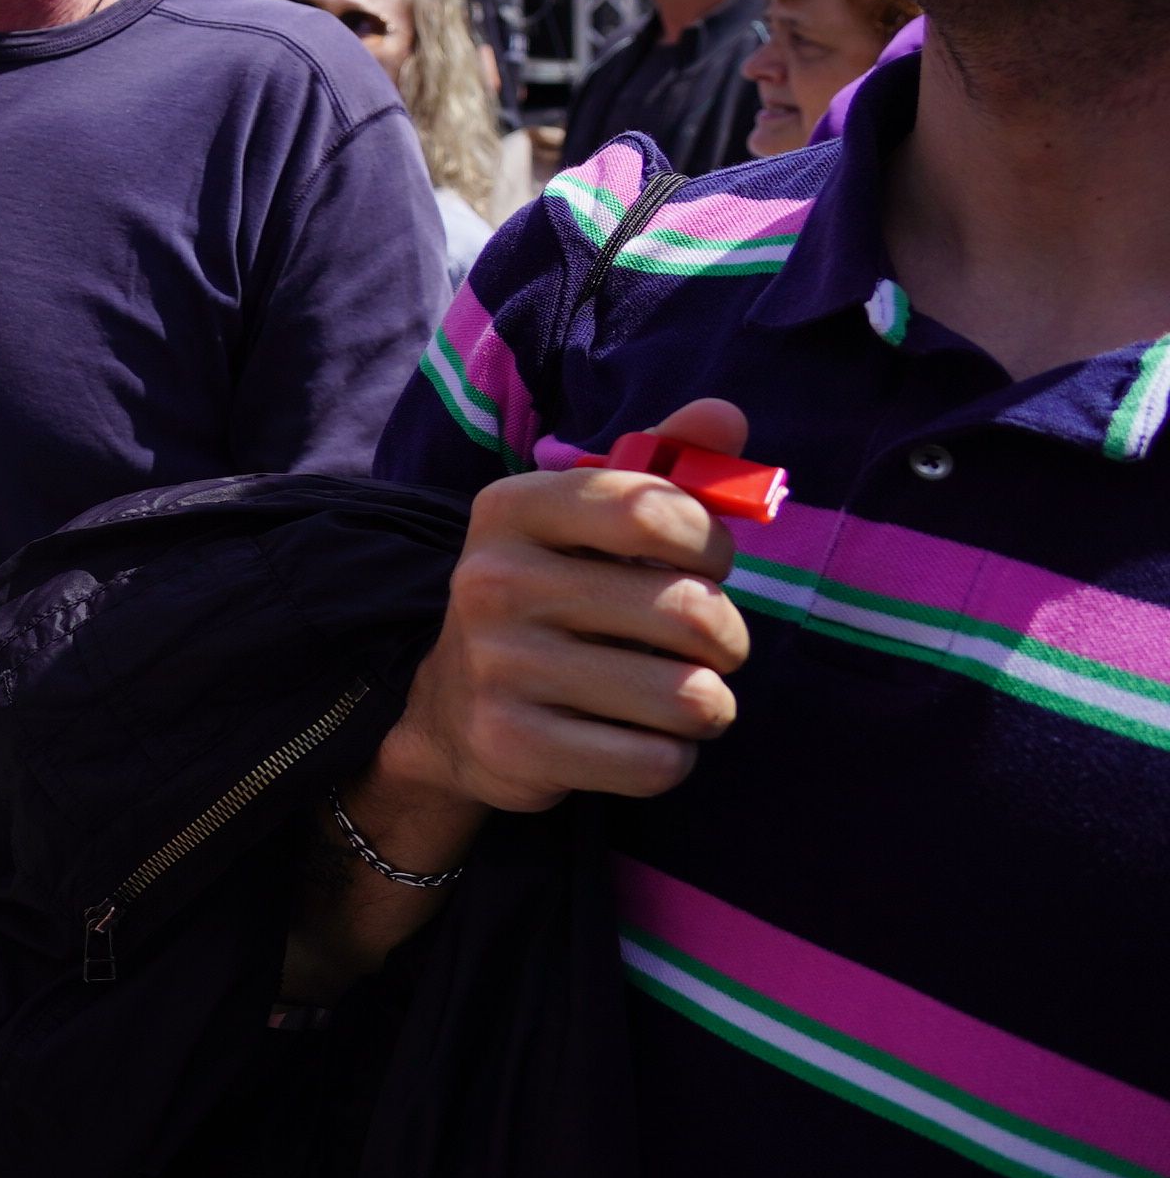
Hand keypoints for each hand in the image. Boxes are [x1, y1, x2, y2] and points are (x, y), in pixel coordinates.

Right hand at [374, 396, 755, 822]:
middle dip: (726, 637)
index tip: (702, 561)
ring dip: (707, 704)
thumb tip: (728, 413)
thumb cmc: (552, 596)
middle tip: (702, 643)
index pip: (655, 511)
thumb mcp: (589, 521)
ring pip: (688, 698)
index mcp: (511, 508)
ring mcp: (498, 667)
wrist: (450, 707)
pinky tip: (635, 738)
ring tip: (675, 694)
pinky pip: (657, 764)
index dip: (711, 542)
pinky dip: (669, 757)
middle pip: (691, 613)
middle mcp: (492, 581)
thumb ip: (664, 462)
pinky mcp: (513, 747)